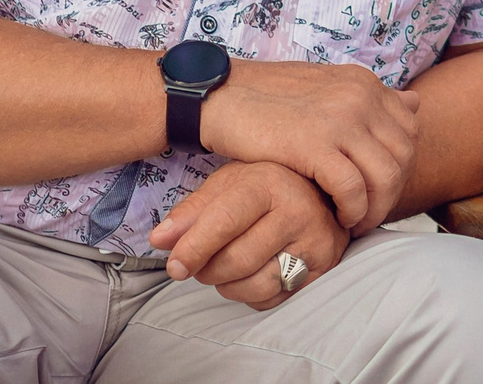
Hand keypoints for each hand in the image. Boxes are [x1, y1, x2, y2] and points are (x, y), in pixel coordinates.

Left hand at [150, 161, 347, 308]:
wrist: (324, 193)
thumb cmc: (266, 188)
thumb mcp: (228, 185)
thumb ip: (191, 211)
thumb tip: (158, 240)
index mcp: (269, 183)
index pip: (226, 221)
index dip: (195, 247)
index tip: (174, 266)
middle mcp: (298, 210)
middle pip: (237, 260)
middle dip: (208, 270)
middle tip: (203, 262)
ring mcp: (316, 242)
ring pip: (255, 286)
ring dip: (229, 286)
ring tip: (228, 266)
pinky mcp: (324, 269)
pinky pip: (273, 300)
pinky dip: (252, 295)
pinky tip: (254, 272)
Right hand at [201, 59, 422, 234]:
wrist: (222, 95)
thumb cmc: (271, 100)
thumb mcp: (328, 89)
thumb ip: (370, 101)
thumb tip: (415, 102)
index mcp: (365, 83)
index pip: (409, 130)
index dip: (400, 166)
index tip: (379, 188)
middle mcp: (360, 96)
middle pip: (403, 156)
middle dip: (392, 192)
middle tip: (369, 212)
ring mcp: (340, 119)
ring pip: (385, 176)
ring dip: (375, 207)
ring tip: (355, 221)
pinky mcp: (315, 144)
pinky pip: (353, 188)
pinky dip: (352, 210)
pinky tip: (338, 217)